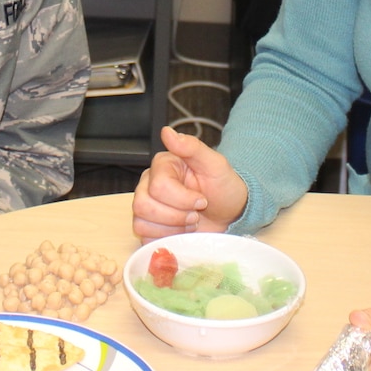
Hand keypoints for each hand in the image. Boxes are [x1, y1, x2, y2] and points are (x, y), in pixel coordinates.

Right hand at [132, 125, 249, 240]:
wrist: (229, 213)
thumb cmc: (223, 187)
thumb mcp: (215, 164)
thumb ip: (192, 147)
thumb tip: (167, 132)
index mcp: (162, 165)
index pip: (159, 186)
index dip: (183, 199)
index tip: (202, 199)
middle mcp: (148, 184)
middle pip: (144, 205)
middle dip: (177, 215)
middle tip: (196, 214)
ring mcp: (146, 206)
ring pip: (141, 222)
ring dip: (171, 228)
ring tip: (189, 223)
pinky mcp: (149, 226)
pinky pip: (143, 237)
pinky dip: (165, 239)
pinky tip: (180, 232)